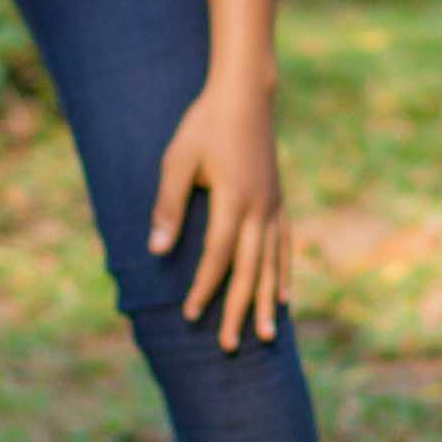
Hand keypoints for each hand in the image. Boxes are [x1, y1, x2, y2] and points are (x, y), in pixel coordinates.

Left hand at [149, 79, 291, 348]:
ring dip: (265, 302)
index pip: (218, 255)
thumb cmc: (205, 125)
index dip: (204, 287)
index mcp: (233, 199)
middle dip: (238, 309)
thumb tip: (157, 250)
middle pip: (249, 269)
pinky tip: (283, 297)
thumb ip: (169, 205)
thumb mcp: (178, 160)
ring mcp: (273, 206)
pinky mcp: (279, 202)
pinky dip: (283, 274)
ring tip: (264, 336)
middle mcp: (259, 208)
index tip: (190, 315)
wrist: (245, 95)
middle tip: (229, 346)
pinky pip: (284, 246)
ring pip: (271, 263)